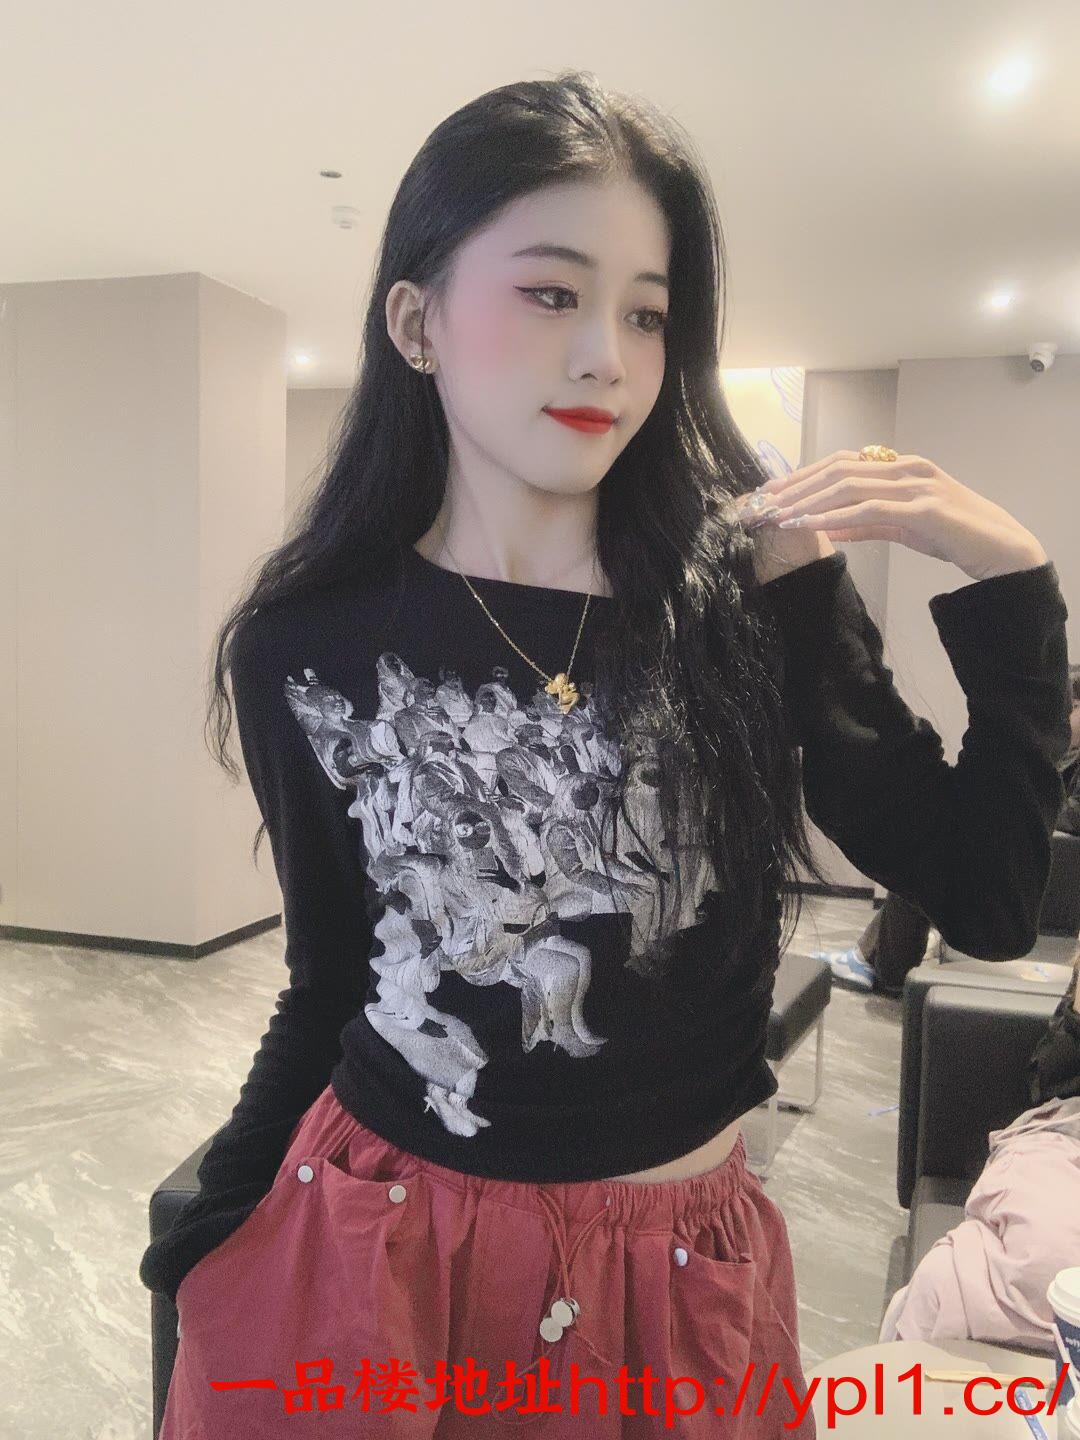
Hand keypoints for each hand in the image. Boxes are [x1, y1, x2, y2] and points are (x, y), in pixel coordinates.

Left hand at [735, 450, 1048, 581]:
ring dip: (807, 502)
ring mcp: (916, 485)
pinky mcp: (924, 509)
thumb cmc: (953, 535)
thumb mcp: (901, 527)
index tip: (767, 494)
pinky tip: (809, 527)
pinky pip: (869, 510)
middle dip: (794, 488)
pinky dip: (835, 518)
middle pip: (837, 470)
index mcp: (899, 466)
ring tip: (775, 518)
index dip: (800, 477)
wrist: (1002, 549)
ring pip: (848, 486)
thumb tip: (825, 527)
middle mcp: (905, 467)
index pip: (839, 464)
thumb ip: (864, 523)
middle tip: (760, 506)